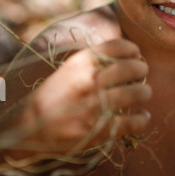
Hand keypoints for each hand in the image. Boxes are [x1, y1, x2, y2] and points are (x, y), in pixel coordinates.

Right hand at [12, 39, 150, 157]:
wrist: (29, 128)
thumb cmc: (51, 96)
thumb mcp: (69, 70)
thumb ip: (93, 62)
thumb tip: (125, 56)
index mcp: (81, 62)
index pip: (117, 46)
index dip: (133, 49)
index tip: (137, 54)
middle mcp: (90, 80)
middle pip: (131, 68)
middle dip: (142, 70)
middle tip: (143, 74)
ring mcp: (94, 105)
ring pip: (136, 93)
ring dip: (145, 92)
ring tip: (144, 94)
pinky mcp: (97, 129)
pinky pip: (131, 122)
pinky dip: (141, 119)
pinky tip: (142, 117)